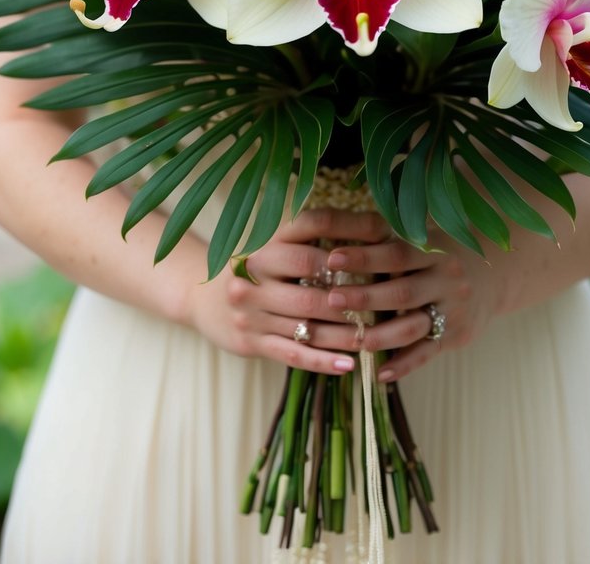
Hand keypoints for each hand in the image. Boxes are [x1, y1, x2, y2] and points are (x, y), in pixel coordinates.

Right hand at [189, 208, 392, 374]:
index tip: (386, 231)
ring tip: (379, 334)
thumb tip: (381, 226)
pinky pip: (293, 352)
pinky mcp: (249, 340)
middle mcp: (254, 268)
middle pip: (313, 273)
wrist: (200, 296)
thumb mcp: (278, 242)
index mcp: (267, 238)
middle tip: (389, 293)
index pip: (314, 222)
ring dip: (348, 329)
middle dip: (353, 285)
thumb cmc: (258, 267)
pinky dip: (324, 361)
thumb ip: (319, 235)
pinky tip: (350, 365)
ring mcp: (250, 307)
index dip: (352, 224)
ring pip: (308, 319)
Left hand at [322, 229, 496, 381]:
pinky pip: (427, 353)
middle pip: (402, 292)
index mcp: (436, 250)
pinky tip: (379, 374)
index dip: (365, 257)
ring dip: (379, 335)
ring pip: (412, 327)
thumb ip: (391, 236)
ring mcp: (454, 309)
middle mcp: (447, 279)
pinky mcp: (457, 335)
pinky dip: (403, 365)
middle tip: (332, 299)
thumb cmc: (443, 252)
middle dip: (365, 297)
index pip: (397, 254)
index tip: (333, 258)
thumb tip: (338, 225)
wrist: (496, 274)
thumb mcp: (425, 236)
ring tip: (350, 339)